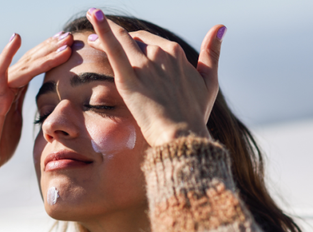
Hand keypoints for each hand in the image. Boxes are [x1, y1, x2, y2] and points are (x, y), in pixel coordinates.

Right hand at [0, 32, 72, 193]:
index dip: (51, 54)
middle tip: (70, 35)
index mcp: (11, 89)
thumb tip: (40, 105)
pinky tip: (16, 39)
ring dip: (44, 52)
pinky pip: (0, 71)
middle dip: (51, 47)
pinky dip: (7, 54)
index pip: (34, 66)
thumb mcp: (16, 121)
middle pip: (30, 60)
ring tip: (62, 41)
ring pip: (23, 65)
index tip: (69, 45)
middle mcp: (3, 84)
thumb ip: (23, 106)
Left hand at [85, 8, 224, 145]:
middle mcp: (160, 54)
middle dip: (119, 37)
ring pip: (122, 40)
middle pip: (135, 40)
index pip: (152, 41)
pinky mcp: (129, 79)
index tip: (128, 44)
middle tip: (98, 37)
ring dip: (104, 30)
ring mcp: (144, 65)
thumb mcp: (209, 81)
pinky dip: (103, 30)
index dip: (138, 41)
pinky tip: (94, 15)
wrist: (182, 135)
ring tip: (91, 25)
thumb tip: (220, 27)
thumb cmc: (195, 114)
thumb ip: (212, 52)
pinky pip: (114, 49)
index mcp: (176, 53)